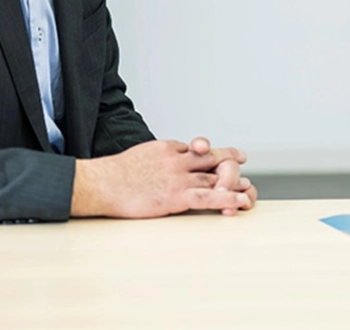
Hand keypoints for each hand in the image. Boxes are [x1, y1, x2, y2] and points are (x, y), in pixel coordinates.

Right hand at [71, 137, 256, 217]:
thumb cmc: (114, 174)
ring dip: (234, 182)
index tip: (218, 151)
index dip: (210, 151)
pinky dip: (228, 198)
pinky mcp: (177, 195)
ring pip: (215, 177)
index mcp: (167, 148)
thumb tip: (162, 162)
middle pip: (211, 158)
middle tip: (242, 159)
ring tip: (248, 188)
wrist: (101, 184)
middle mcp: (177, 159)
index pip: (195, 149)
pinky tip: (240, 201)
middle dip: (229, 159)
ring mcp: (179, 177)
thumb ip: (156, 157)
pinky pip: (209, 197)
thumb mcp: (140, 155)